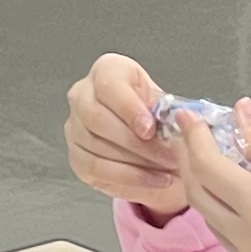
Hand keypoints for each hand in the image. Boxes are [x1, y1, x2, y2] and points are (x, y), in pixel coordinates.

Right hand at [65, 53, 187, 211]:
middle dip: (135, 142)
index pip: (109, 86)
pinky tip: (153, 179)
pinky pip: (96, 168)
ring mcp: (74, 126)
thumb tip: (176, 123)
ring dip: (136, 162)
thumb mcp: (167, 104)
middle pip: (97, 118)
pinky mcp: (76, 155)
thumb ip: (166, 111)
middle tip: (167, 155)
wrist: (153, 138)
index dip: (130, 109)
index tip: (150, 129)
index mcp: (107, 71)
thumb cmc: (158, 116)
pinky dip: (128, 178)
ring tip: (167, 169)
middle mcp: (82, 95)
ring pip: (96, 146)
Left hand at [166, 98, 250, 251]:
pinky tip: (244, 198)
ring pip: (213, 222)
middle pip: (198, 196)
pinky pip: (233, 245)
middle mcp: (250, 244)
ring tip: (221, 162)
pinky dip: (230, 218)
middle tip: (196, 136)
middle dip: (191, 162)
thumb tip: (239, 120)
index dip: (194, 139)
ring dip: (210, 191)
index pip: (207, 167)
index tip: (191, 119)